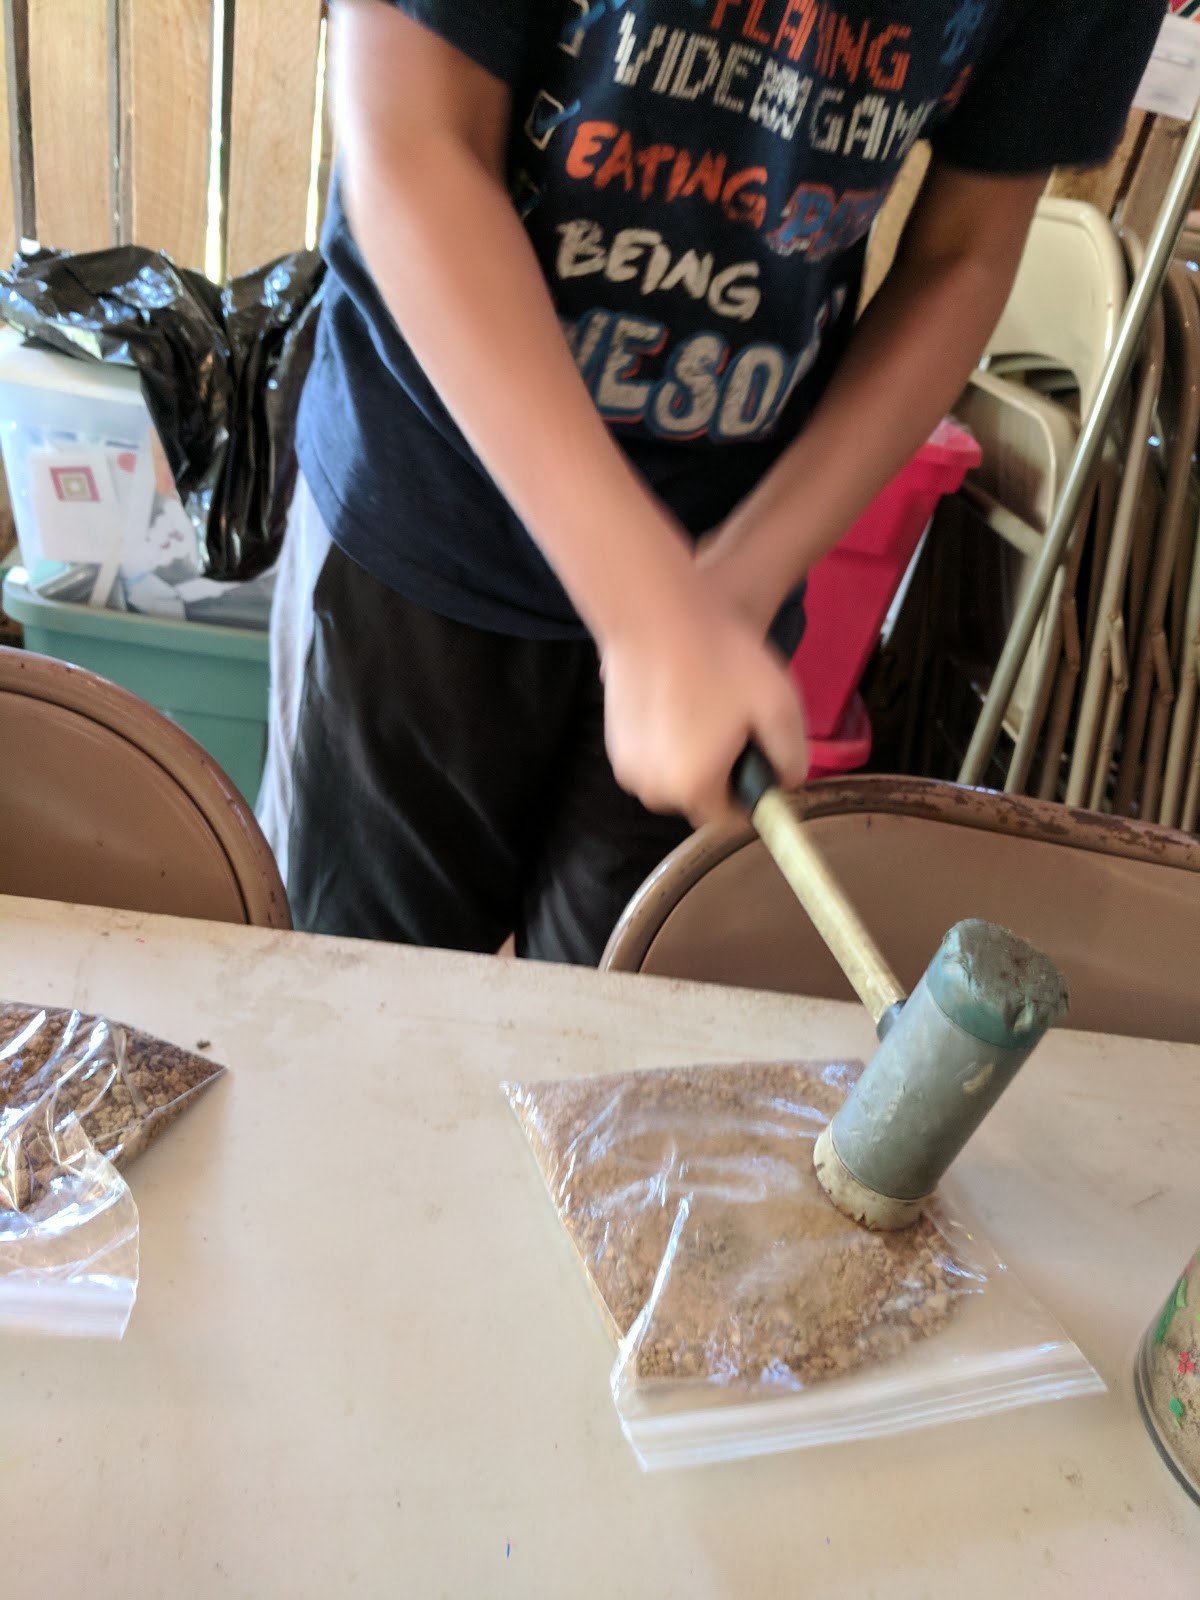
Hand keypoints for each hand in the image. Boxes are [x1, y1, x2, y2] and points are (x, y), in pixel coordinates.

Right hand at [601, 578, 808, 825]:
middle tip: (737, 726)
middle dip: (722, 773)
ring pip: (674, 776)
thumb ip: (792, 755)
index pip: (731, 819)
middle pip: (700, 798)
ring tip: (709, 707)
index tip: (762, 760)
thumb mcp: (779, 703)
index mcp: (695, 787)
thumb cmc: (718, 656)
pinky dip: (667, 740)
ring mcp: (628, 766)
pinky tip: (682, 699)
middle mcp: (655, 789)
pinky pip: (652, 756)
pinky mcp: (613, 742)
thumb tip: (788, 779)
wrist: (651, 612)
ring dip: (693, 756)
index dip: (753, 793)